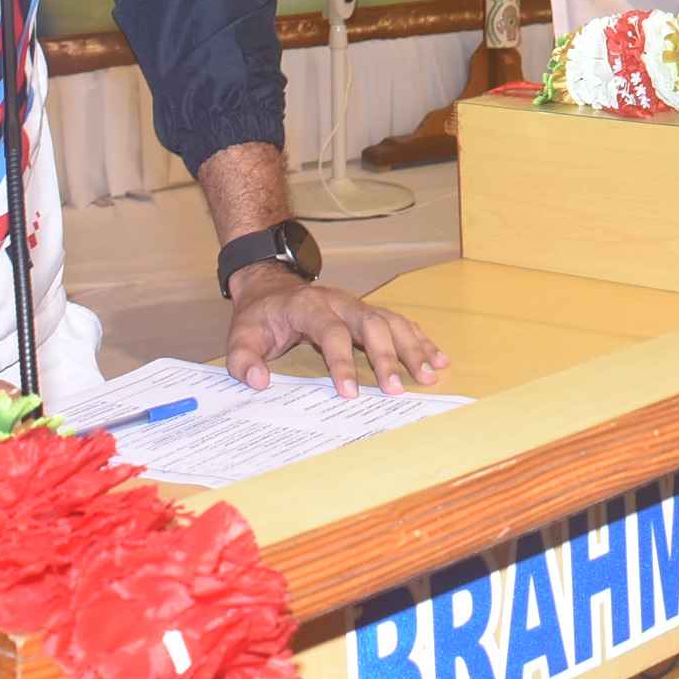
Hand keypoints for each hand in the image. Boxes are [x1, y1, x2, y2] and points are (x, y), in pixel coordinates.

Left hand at [223, 265, 446, 398]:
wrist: (270, 285)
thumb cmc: (260, 316)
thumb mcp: (241, 335)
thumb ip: (243, 359)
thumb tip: (258, 381)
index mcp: (308, 306)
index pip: (330, 332)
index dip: (341, 362)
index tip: (350, 393)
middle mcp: (339, 301)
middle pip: (370, 324)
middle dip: (386, 357)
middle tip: (395, 390)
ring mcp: (357, 305)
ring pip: (391, 321)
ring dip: (412, 348)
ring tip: (429, 375)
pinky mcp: (368, 312)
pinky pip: (399, 322)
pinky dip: (420, 340)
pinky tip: (437, 358)